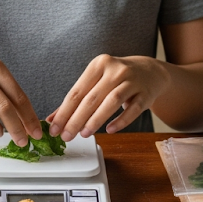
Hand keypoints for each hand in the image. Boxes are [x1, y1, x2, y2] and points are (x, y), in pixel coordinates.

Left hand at [49, 55, 170, 138]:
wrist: (150, 72)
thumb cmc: (117, 79)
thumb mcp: (96, 82)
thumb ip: (75, 100)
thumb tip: (52, 120)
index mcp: (98, 65)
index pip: (76, 91)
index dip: (64, 112)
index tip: (54, 128)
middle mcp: (115, 70)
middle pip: (91, 98)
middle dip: (76, 119)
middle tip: (66, 136)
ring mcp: (132, 81)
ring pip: (111, 101)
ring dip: (96, 120)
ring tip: (84, 134)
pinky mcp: (145, 93)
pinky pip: (133, 109)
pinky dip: (121, 121)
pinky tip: (110, 130)